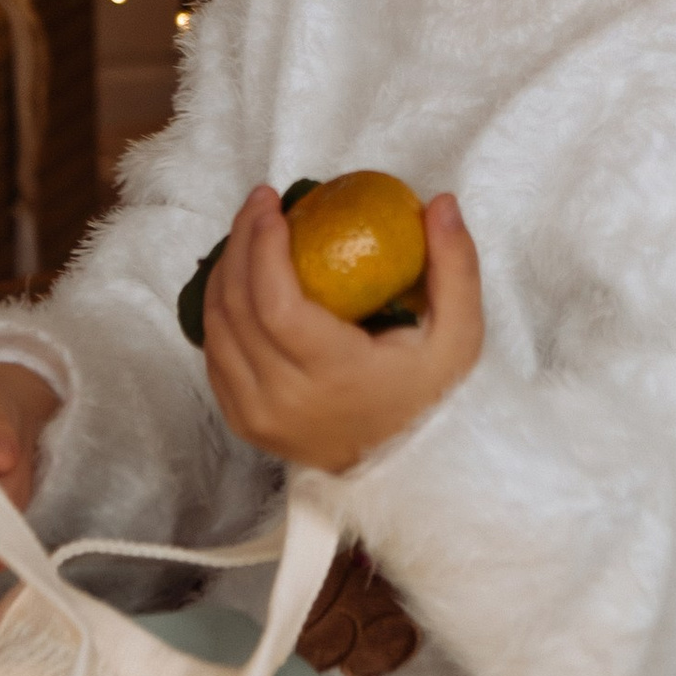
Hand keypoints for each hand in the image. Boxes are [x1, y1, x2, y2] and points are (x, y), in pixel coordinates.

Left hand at [201, 186, 481, 475]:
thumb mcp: (459, 337)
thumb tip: (442, 203)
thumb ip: (456, 266)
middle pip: (237, 308)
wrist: (406, 472)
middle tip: (261, 204)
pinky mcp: (244, 423)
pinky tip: (241, 278)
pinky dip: (221, 310)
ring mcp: (258, 416)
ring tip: (250, 233)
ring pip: (217, 329)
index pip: (276, 305)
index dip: (263, 248)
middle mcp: (284, 401)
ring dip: (225, 272)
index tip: (274, 206)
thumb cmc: (431, 397)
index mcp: (333, 376)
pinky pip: (215, 355)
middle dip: (240, 243)